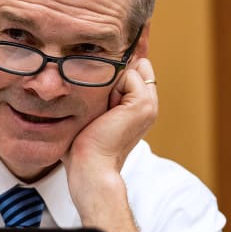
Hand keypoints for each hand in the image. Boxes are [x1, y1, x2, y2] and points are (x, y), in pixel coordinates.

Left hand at [63, 57, 157, 180]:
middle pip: (131, 65)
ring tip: (103, 112)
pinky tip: (106, 112)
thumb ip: (97, 89)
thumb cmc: (82, 144)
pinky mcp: (143, 103)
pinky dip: (111, 88)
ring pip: (128, 69)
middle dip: (111, 77)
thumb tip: (89, 65)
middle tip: (101, 109)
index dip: (112, 76)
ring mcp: (149, 103)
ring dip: (109, 84)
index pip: (131, 68)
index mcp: (138, 105)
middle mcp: (148, 103)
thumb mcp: (90, 110)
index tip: (99, 104)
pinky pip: (128, 74)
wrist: (90, 166)